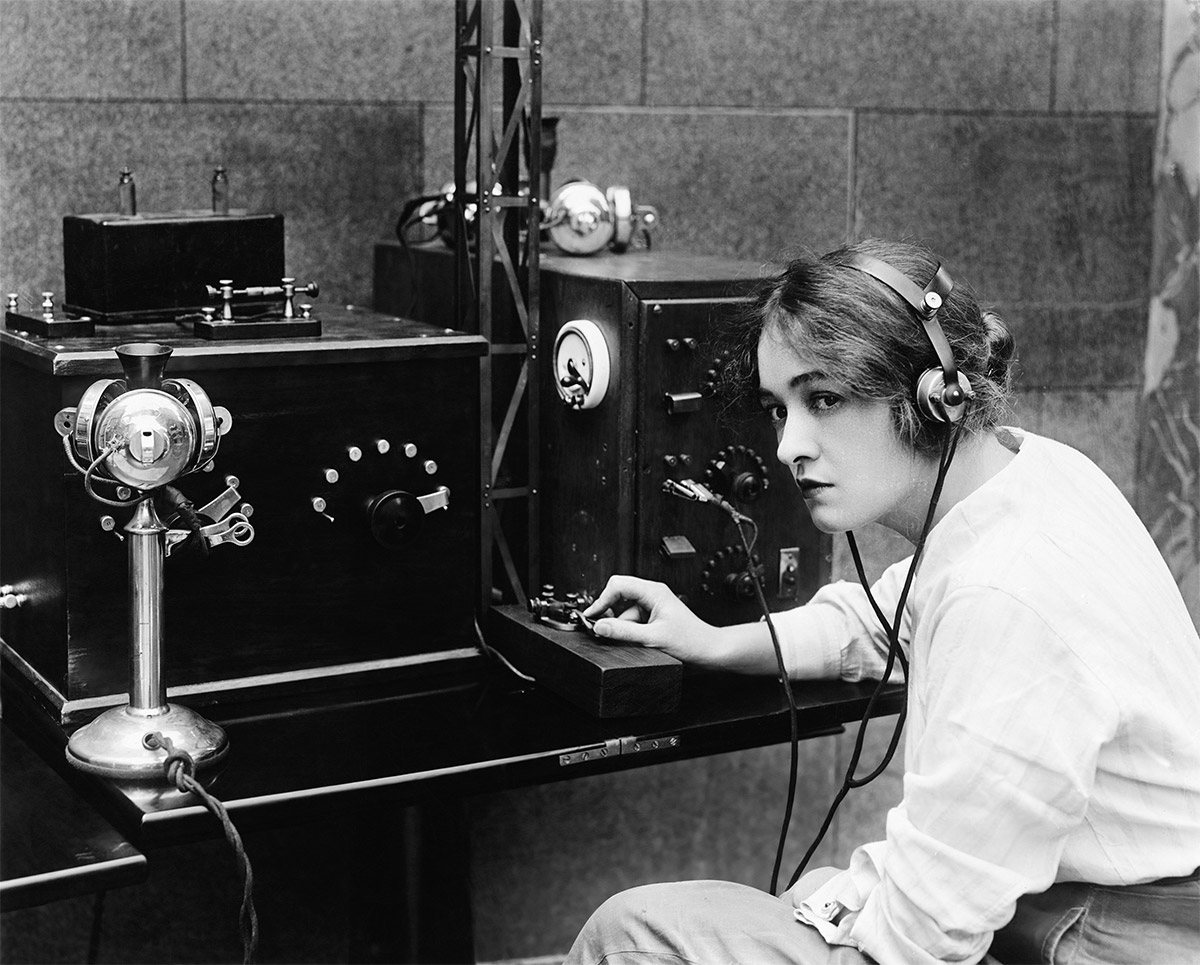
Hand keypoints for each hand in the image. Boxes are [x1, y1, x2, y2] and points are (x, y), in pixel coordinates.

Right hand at [582, 575, 721, 665]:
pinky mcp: (653, 616)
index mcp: (653, 591)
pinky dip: (630, 630)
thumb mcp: (652, 637)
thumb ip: (623, 631)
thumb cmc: (690, 640)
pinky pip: (632, 619)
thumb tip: (599, 626)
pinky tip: (638, 640)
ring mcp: (652, 605)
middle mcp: (652, 594)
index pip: (618, 585)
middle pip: (619, 596)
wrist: (707, 650)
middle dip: (612, 614)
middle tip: (606, 630)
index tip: (593, 615)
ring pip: (625, 611)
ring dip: (623, 626)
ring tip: (635, 640)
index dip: (602, 600)